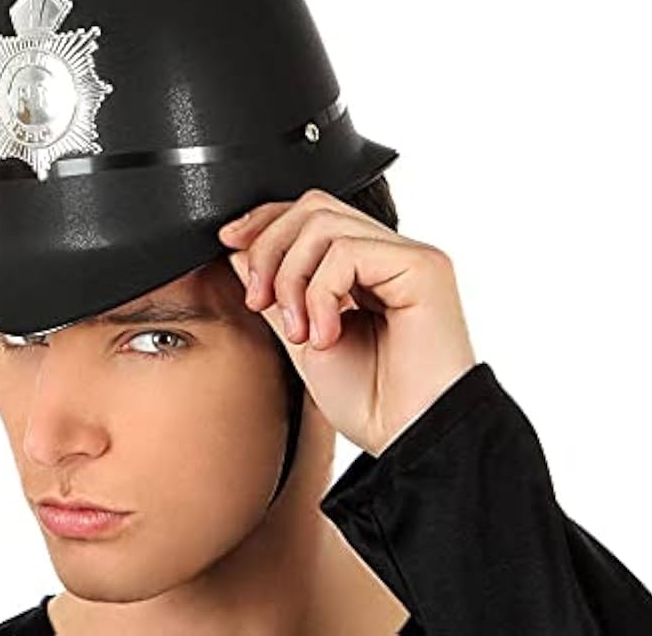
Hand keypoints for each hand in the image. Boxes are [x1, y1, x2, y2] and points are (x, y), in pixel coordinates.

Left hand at [218, 188, 477, 456]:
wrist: (410, 443)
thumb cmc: (371, 404)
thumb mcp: (302, 338)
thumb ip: (276, 292)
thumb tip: (240, 249)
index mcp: (368, 268)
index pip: (311, 214)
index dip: (265, 221)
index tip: (228, 241)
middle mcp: (392, 254)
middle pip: (313, 207)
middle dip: (269, 248)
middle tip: (258, 300)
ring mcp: (410, 256)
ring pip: (323, 224)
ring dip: (292, 278)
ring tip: (299, 332)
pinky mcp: (424, 266)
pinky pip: (347, 251)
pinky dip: (320, 293)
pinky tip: (326, 335)